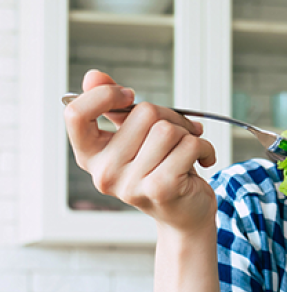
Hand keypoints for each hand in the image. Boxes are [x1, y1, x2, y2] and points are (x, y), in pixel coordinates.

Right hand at [64, 69, 217, 234]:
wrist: (186, 215)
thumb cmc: (161, 171)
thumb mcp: (135, 139)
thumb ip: (114, 108)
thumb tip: (94, 76)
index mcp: (91, 156)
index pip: (76, 114)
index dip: (104, 96)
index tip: (128, 96)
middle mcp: (105, 173)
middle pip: (142, 113)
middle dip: (170, 116)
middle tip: (179, 133)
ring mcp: (131, 184)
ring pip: (168, 129)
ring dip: (189, 134)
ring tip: (189, 150)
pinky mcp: (161, 188)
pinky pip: (188, 145)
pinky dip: (204, 148)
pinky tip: (203, 160)